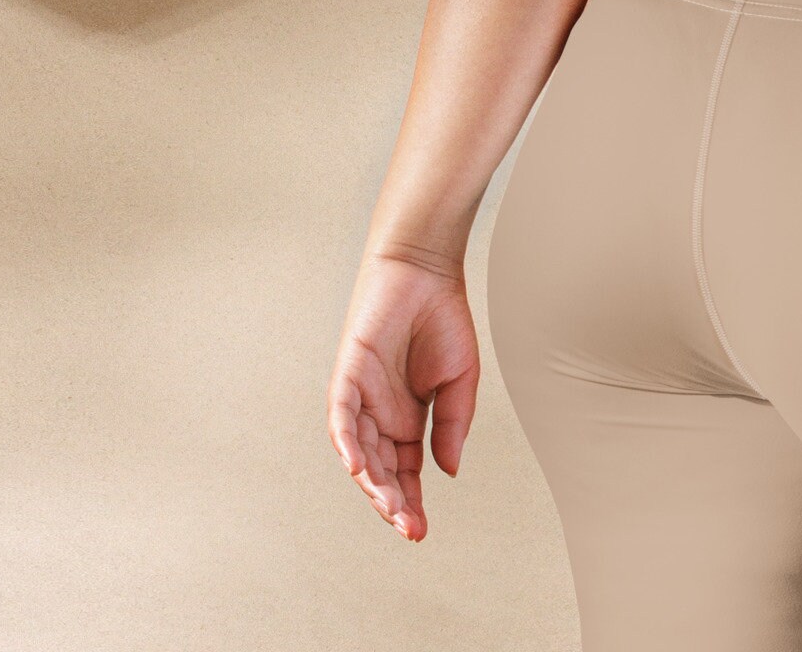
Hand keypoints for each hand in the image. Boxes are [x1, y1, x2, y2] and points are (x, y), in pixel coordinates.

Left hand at [327, 251, 479, 540]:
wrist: (427, 270)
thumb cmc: (443, 318)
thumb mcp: (461, 380)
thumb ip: (453, 426)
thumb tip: (448, 471)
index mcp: (406, 418)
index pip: (404, 472)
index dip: (410, 502)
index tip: (420, 531)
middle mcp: (379, 414)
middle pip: (380, 470)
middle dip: (391, 501)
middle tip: (407, 526)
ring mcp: (361, 396)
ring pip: (358, 451)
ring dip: (372, 481)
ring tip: (389, 506)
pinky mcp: (348, 374)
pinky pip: (341, 416)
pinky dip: (347, 441)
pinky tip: (358, 466)